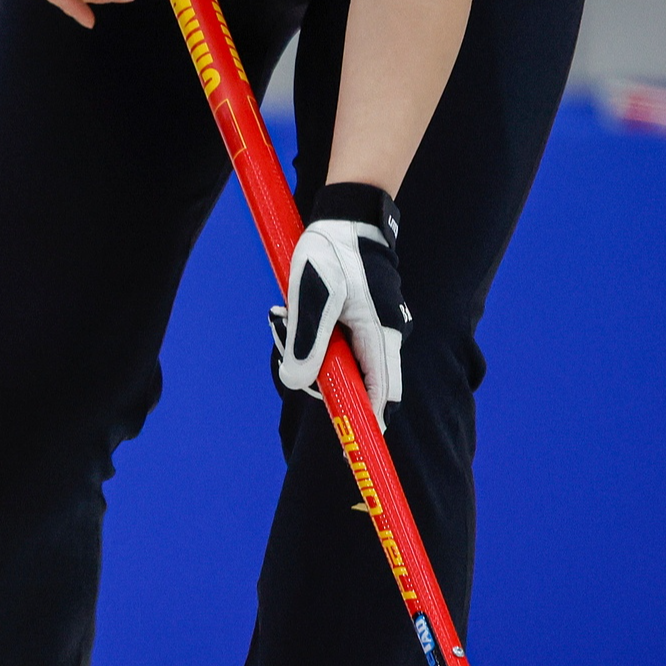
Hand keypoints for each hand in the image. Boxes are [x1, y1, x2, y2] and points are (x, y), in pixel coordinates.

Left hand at [273, 182, 410, 426]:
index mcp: (381, 335)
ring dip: (302, 347)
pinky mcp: (357, 320)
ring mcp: (371, 329)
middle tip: (282, 332)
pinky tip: (288, 310)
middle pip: (350, 380)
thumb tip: (298, 382)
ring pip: (334, 360)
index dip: (366, 422)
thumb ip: (307, 343)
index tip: (351, 448)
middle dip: (312, 372)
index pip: (380, 394)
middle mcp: (382, 337)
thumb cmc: (331, 253)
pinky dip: (307, 335)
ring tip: (282, 314)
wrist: (344, 217)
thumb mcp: (312, 298)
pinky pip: (330, 342)